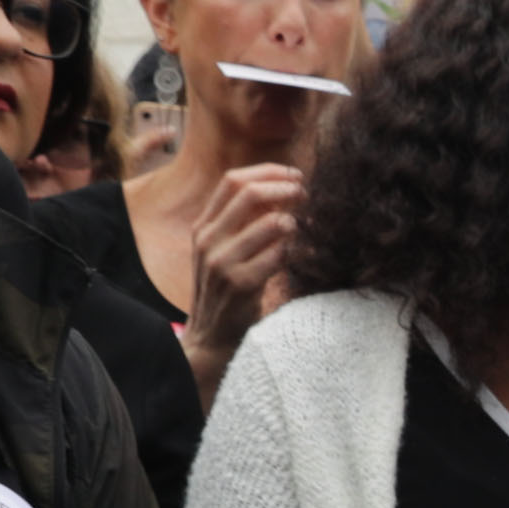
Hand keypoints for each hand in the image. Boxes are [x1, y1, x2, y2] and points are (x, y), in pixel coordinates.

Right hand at [181, 162, 304, 367]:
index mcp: (203, 226)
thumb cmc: (225, 289)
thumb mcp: (222, 250)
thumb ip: (241, 222)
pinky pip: (278, 254)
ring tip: (300, 228)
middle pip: (250, 193)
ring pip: (269, 223)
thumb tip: (281, 190)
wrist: (210, 336)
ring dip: (293, 221)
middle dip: (284, 188)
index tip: (293, 176)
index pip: (233, 181)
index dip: (267, 172)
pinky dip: (293, 250)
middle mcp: (208, 239)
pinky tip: (298, 254)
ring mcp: (222, 261)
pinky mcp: (240, 284)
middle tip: (305, 193)